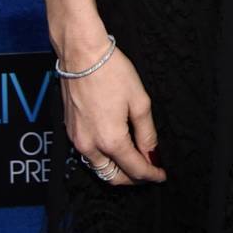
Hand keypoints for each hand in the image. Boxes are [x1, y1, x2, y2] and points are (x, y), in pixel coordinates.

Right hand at [60, 41, 165, 187]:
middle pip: (114, 177)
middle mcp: (91, 146)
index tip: (161, 175)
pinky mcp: (70, 131)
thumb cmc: (111, 72)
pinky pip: (88, 155)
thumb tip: (152, 153)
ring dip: (117, 170)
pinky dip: (103, 158)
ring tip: (134, 159)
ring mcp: (77, 140)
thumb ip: (147, 132)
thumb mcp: (139, 101)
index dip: (151, 174)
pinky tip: (115, 146)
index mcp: (111, 140)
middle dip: (133, 178)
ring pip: (99, 169)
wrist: (81, 54)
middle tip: (148, 170)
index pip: (135, 169)